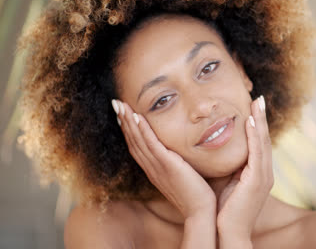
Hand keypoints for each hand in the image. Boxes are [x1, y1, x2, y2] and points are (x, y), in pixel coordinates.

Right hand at [113, 100, 215, 218]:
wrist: (200, 211)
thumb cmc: (196, 195)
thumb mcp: (182, 176)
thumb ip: (177, 165)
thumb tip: (180, 156)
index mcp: (154, 170)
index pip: (137, 147)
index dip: (128, 130)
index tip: (122, 114)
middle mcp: (151, 168)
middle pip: (132, 141)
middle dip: (123, 121)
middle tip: (115, 104)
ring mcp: (157, 167)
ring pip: (138, 141)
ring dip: (128, 121)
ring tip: (120, 105)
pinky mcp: (167, 165)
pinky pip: (151, 145)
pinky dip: (142, 130)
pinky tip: (136, 116)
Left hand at [216, 95, 273, 238]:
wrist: (228, 232)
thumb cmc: (224, 208)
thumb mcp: (225, 180)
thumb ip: (224, 164)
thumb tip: (210, 147)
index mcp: (257, 172)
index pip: (258, 143)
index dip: (257, 124)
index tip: (252, 106)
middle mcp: (265, 172)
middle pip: (263, 138)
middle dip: (261, 117)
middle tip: (258, 98)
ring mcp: (263, 176)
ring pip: (262, 142)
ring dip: (260, 120)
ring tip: (257, 102)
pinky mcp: (257, 181)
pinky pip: (257, 153)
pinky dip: (255, 135)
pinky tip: (251, 121)